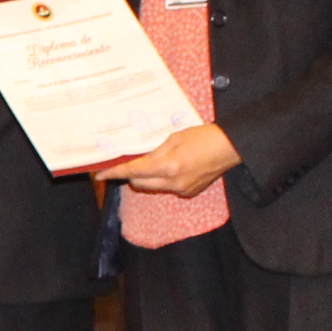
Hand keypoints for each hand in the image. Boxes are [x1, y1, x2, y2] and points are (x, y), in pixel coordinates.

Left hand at [96, 124, 240, 200]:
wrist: (230, 148)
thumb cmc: (203, 137)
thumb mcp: (174, 139)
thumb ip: (154, 152)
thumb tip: (138, 161)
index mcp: (168, 166)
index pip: (134, 172)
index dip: (115, 173)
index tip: (101, 175)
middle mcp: (173, 183)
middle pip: (140, 184)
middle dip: (132, 175)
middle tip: (130, 162)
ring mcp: (182, 190)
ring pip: (153, 187)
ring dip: (147, 177)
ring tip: (156, 161)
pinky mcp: (189, 193)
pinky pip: (167, 188)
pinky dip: (163, 180)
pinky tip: (174, 167)